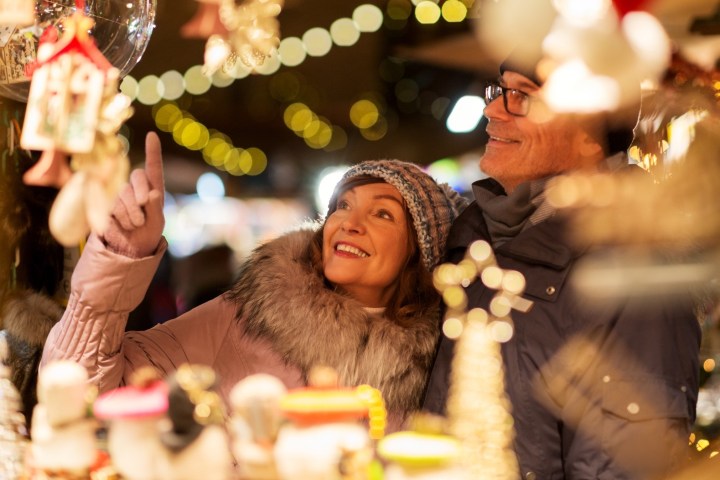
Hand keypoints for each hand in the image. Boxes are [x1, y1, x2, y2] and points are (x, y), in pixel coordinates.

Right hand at [101, 132, 164, 258]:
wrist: (129, 249)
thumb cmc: (147, 234)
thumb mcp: (157, 223)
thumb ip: (156, 208)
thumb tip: (153, 193)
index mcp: (153, 189)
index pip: (153, 168)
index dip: (153, 151)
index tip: (152, 135)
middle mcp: (136, 188)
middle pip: (136, 177)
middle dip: (141, 193)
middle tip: (144, 210)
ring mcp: (119, 195)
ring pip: (123, 193)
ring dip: (132, 212)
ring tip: (135, 224)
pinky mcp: (105, 204)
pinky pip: (112, 205)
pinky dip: (121, 217)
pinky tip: (123, 226)